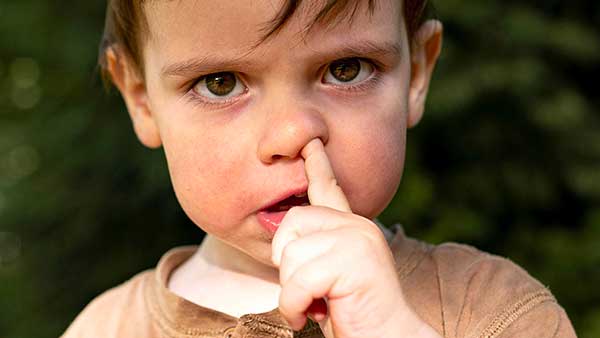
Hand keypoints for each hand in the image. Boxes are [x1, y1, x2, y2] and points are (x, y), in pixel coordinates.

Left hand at [271, 139, 440, 337]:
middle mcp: (357, 226)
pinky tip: (312, 316)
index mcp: (351, 229)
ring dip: (292, 293)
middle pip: (292, 223)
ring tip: (315, 306)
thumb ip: (313, 253)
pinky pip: (298, 280)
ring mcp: (358, 239)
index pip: (330, 188)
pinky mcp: (355, 260)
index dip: (317, 165)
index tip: (311, 143)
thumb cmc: (354, 314)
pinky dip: (295, 306)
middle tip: (305, 292)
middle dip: (286, 265)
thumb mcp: (327, 278)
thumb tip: (282, 241)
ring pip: (291, 254)